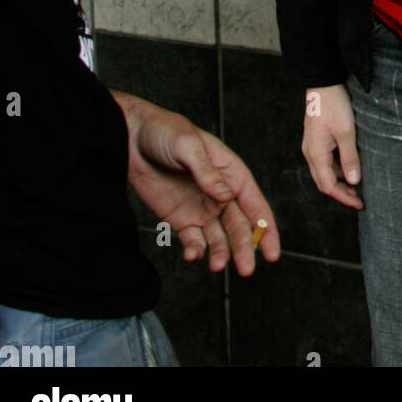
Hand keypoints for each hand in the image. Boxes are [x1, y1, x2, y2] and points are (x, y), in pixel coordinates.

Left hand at [112, 92, 280, 275]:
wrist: (129, 140)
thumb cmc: (164, 132)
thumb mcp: (188, 145)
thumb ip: (207, 172)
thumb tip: (227, 196)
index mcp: (231, 172)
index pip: (255, 203)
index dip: (266, 228)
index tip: (272, 253)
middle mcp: (220, 194)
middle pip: (239, 226)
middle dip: (244, 248)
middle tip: (246, 269)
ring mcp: (201, 208)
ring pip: (219, 238)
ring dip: (221, 253)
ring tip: (217, 266)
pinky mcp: (180, 219)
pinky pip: (193, 240)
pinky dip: (196, 251)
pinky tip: (193, 256)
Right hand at [302, 84, 362, 209]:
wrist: (323, 84)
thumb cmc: (334, 106)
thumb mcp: (346, 132)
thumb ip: (350, 158)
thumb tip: (354, 181)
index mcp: (316, 154)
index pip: (328, 186)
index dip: (344, 197)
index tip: (359, 204)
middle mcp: (310, 152)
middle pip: (323, 182)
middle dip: (341, 192)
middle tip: (358, 199)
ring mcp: (311, 145)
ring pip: (323, 172)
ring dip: (338, 181)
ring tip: (356, 184)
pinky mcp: (315, 139)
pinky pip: (324, 161)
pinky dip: (336, 169)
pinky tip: (348, 166)